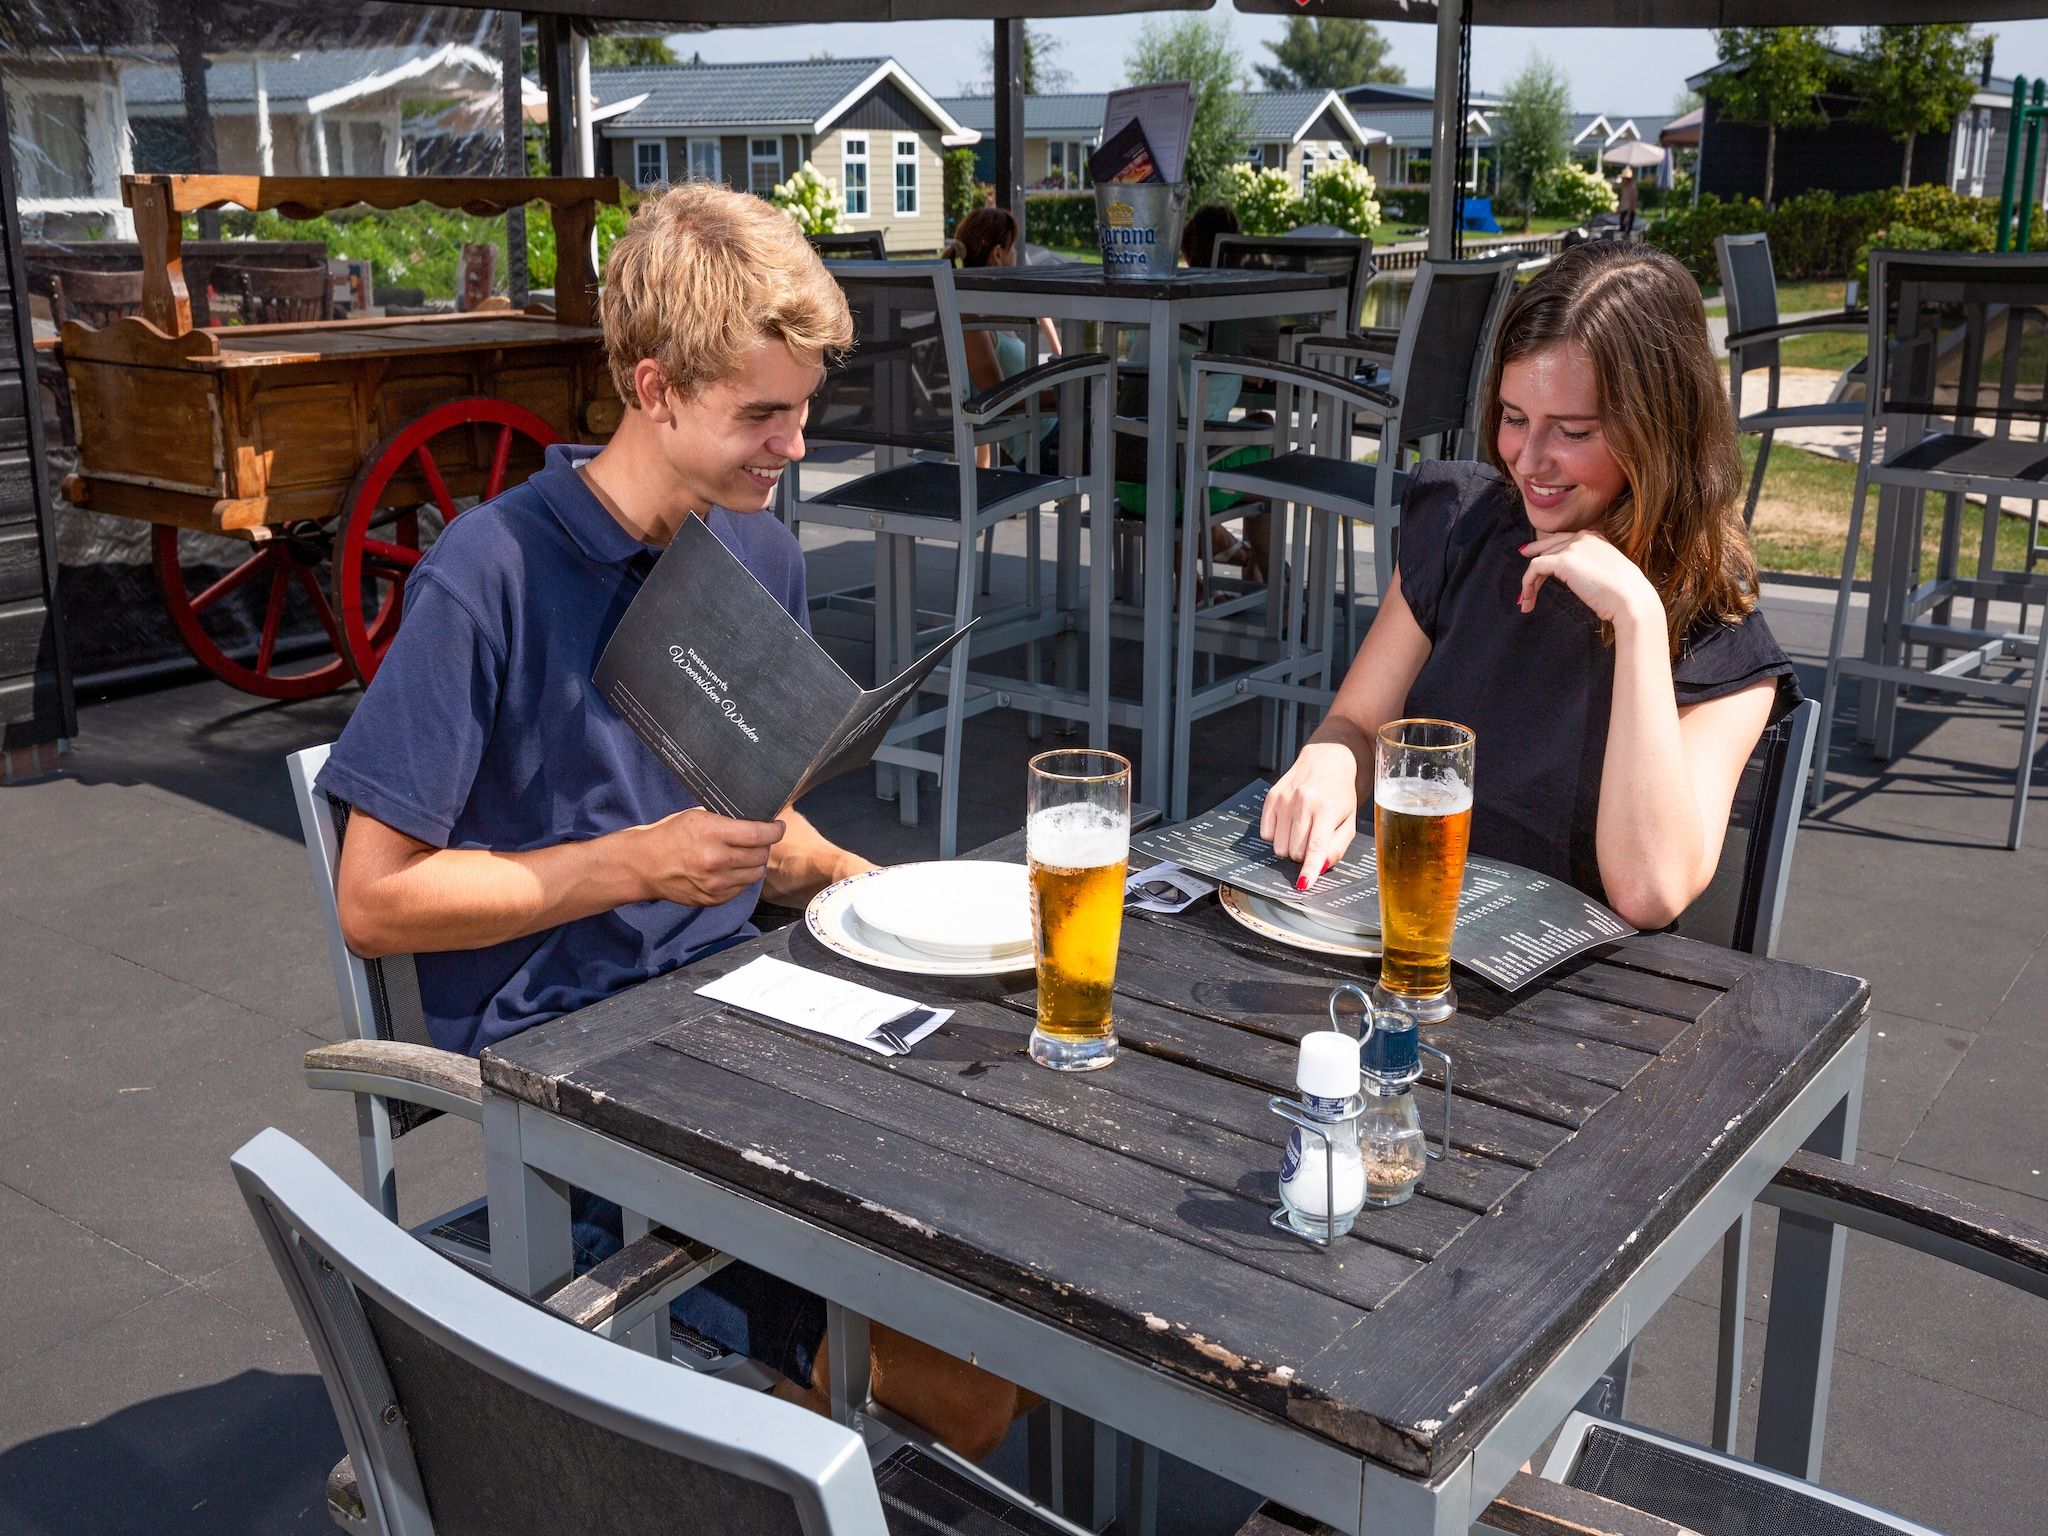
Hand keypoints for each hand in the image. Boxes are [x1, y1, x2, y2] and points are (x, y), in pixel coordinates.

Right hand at [634, 808, 785, 907]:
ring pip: (756, 874)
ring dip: (756, 863)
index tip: (777, 827)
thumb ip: (726, 820)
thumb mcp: (696, 817)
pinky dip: (742, 877)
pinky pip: (742, 888)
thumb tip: (755, 818)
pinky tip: (732, 868)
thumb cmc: (670, 835)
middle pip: (760, 855)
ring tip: (746, 854)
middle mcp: (715, 860)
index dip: (774, 830)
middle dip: (764, 845)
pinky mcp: (713, 899)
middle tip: (759, 839)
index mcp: (711, 834)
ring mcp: (715, 884)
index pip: (758, 834)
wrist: (644, 866)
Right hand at [1260, 742, 1360, 890]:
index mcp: (1326, 808)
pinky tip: (1288, 824)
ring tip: (1301, 832)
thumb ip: (1337, 846)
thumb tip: (1319, 867)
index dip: (1309, 869)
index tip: (1303, 884)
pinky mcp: (1272, 797)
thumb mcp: (1349, 821)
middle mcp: (1303, 802)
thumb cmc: (1340, 794)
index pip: (1315, 846)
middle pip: (1295, 850)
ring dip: (1290, 847)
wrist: (1326, 761)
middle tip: (1313, 842)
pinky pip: (1266, 833)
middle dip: (1303, 855)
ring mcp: (1285, 799)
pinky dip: (1276, 836)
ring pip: (1278, 845)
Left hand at [1517, 530, 1662, 630]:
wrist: (1631, 599)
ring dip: (1530, 583)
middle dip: (1534, 559)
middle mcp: (1583, 537)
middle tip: (1523, 570)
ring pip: (1540, 560)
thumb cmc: (1625, 594)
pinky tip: (1527, 599)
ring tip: (1526, 602)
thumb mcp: (1608, 574)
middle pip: (1550, 547)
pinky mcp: (1563, 560)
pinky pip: (1534, 568)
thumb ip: (1591, 568)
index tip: (1535, 555)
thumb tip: (1577, 578)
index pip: (1564, 540)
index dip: (1547, 548)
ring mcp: (1573, 547)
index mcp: (1595, 538)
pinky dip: (1527, 584)